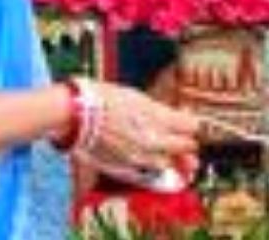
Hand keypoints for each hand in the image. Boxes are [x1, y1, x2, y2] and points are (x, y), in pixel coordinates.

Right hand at [81, 81, 200, 187]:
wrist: (77, 113)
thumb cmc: (104, 98)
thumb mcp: (137, 97)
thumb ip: (160, 112)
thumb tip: (178, 119)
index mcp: (158, 117)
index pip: (192, 127)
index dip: (191, 125)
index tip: (188, 124)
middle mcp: (153, 139)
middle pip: (187, 148)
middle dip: (186, 143)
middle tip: (182, 139)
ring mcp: (139, 156)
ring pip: (168, 163)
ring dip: (169, 156)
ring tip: (160, 147)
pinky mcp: (126, 167)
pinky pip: (147, 170)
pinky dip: (149, 165)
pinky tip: (144, 155)